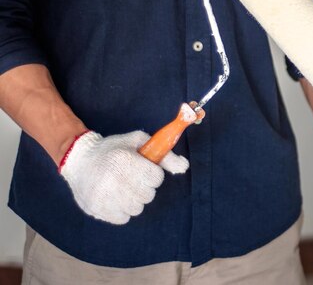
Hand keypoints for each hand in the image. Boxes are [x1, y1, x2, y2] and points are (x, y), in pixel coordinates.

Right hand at [59, 130, 188, 224]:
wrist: (79, 160)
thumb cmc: (115, 150)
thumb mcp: (139, 143)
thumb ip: (165, 155)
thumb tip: (185, 167)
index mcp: (125, 160)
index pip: (156, 178)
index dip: (152, 173)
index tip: (141, 168)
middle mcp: (113, 179)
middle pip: (148, 195)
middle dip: (144, 187)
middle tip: (131, 178)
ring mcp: (103, 197)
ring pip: (137, 208)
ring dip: (134, 199)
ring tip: (122, 187)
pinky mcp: (96, 210)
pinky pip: (123, 218)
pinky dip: (122, 210)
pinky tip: (114, 197)